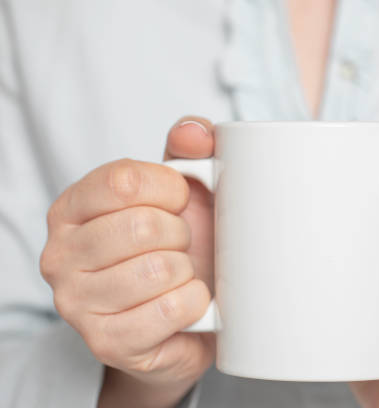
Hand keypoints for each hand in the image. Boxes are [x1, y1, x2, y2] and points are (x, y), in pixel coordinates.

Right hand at [40, 117, 216, 407]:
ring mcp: (77, 304)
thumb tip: (194, 133)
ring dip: (188, 271)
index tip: (180, 203)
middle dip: (180, 235)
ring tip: (179, 276)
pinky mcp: (107, 343)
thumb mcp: (181, 191)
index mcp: (71, 208)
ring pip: (159, 270)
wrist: (181, 318)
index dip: (171, 190)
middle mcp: (60, 255)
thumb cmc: (177, 247)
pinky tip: (187, 304)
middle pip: (143, 227)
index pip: (124, 181)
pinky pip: (172, 310)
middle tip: (179, 246)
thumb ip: (189, 148)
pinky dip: (195, 303)